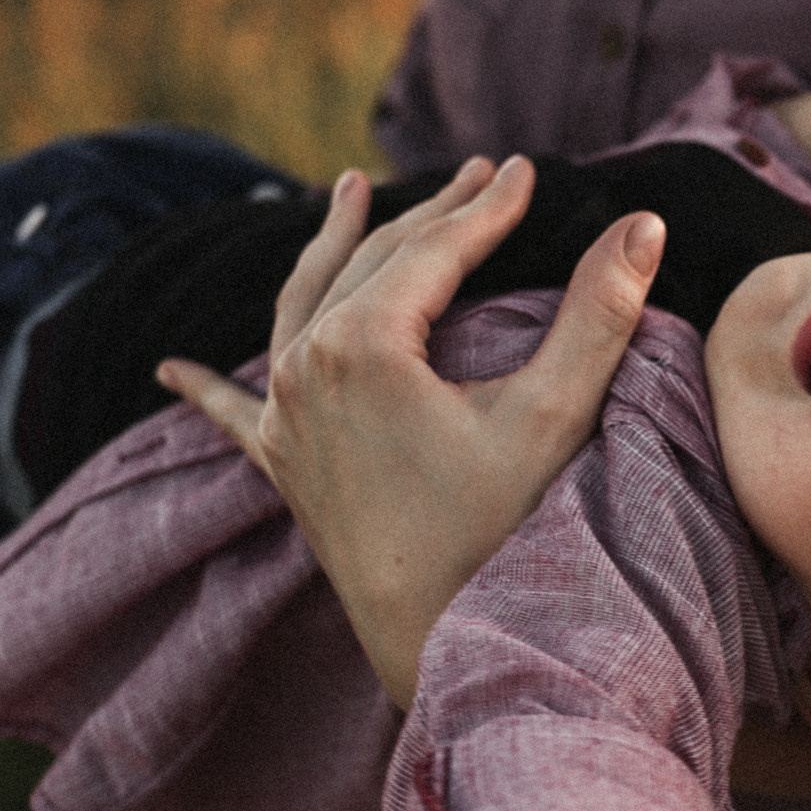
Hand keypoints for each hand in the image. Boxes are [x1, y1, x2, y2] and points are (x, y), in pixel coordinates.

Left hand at [156, 157, 662, 707]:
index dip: (487, 206)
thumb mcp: (552, 415)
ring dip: (331, 245)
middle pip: (373, 264)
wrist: (436, 641)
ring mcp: (285, 419)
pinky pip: (233, 413)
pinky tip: (166, 370)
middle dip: (431, 215)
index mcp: (362, 345)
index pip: (433, 250)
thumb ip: (598, 313)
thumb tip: (643, 223)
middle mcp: (305, 368)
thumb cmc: (498, 533)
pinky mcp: (281, 468)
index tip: (526, 169)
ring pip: (303, 304)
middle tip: (482, 175)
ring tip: (349, 191)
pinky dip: (206, 386)